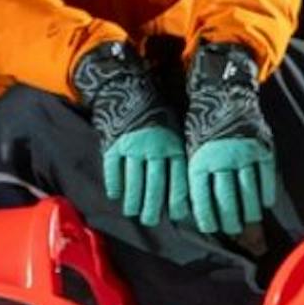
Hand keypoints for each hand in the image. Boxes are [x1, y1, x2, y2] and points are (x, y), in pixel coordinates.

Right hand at [70, 43, 184, 230]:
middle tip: (150, 220)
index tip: (178, 216)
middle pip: (154, 186)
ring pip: (133, 182)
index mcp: (173, 144)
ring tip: (133, 211)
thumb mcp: (174, 128)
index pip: (178, 180)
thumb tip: (191, 184)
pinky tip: (116, 195)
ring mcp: (132, 146)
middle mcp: (154, 148)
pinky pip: (113, 170)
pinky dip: (115, 185)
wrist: (127, 85)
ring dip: (133, 200)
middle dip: (153, 206)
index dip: (178, 200)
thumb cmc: (156, 110)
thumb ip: (179, 154)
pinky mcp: (112, 143)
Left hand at [181, 42, 280, 239]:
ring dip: (249, 212)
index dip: (208, 218)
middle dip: (230, 220)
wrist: (224, 90)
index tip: (212, 228)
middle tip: (233, 230)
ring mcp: (244, 153)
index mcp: (199, 160)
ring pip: (248, 193)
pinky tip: (265, 204)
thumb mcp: (189, 146)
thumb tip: (186, 208)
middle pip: (227, 200)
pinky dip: (266, 194)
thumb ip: (191, 174)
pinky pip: (266, 177)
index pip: (203, 200)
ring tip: (249, 222)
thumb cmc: (202, 122)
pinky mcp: (262, 147)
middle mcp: (221, 159)